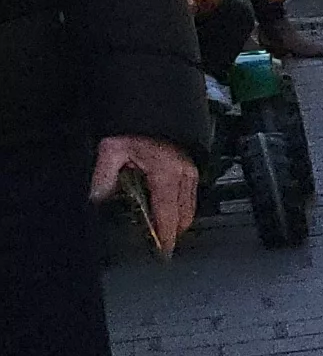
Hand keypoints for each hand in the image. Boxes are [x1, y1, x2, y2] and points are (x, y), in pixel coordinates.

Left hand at [91, 135, 195, 251]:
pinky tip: (165, 208)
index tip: (164, 251)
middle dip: (172, 231)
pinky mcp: (192, 168)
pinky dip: (180, 207)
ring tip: (160, 228)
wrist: (151, 104)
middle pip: (183, 215)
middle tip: (158, 243)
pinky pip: (190, 196)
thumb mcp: (112, 148)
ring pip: (189, 207)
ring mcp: (191, 171)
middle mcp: (184, 175)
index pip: (168, 213)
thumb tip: (98, 198)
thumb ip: (104, 176)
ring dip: (176, 220)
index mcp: (166, 174)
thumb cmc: (134, 124)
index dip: (166, 235)